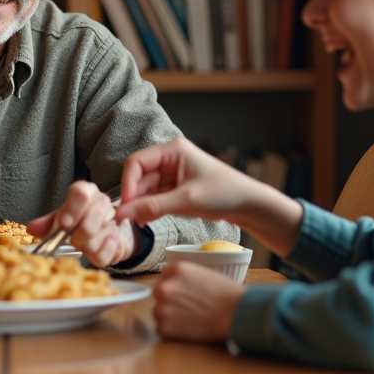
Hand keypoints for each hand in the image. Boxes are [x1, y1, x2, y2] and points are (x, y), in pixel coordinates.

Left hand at [27, 181, 135, 267]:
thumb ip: (47, 223)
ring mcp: (113, 221)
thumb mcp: (60, 220)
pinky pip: (107, 252)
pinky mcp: (120, 240)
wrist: (99, 235)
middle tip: (71, 240)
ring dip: (86, 247)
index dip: (72, 209)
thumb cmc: (76, 224)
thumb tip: (32, 228)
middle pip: (93, 216)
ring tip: (81, 245)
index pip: (80, 193)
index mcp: (85, 192)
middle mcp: (102, 202)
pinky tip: (92, 251)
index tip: (64, 225)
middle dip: (78, 234)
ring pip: (99, 237)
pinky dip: (96, 255)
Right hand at [115, 137, 304, 257]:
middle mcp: (170, 159)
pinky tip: (147, 220)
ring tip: (139, 222)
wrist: (249, 204)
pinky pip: (155, 197)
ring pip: (146, 189)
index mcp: (172, 150)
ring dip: (141, 205)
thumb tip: (124, 214)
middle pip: (140, 177)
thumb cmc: (224, 193)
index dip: (128, 184)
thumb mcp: (186, 200)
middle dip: (134, 198)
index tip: (125, 206)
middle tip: (128, 219)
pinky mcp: (176, 188)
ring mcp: (173, 173)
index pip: (136, 163)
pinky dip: (150, 208)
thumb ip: (153, 207)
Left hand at [153, 261, 245, 341]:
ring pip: (158, 311)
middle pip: (159, 293)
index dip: (175, 286)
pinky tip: (188, 328)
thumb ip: (184, 277)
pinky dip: (172, 331)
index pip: (164, 276)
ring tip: (190, 319)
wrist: (236, 315)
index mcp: (176, 269)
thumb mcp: (203, 274)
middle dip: (170, 300)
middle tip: (187, 308)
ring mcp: (163, 307)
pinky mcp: (165, 327)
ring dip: (169, 316)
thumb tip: (176, 284)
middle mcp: (165, 286)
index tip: (184, 294)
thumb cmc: (227, 294)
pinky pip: (162, 328)